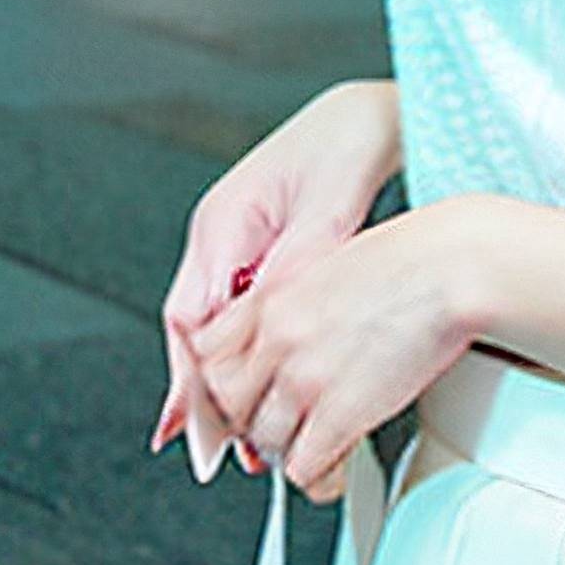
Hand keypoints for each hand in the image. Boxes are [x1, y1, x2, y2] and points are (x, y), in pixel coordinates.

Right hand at [150, 79, 401, 481]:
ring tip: (241, 439)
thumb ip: (299, 264)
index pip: (190, 317)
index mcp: (224, 221)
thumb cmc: (351, 138)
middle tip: (219, 453)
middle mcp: (221, 233)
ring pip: (216, 328)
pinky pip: (241, 312)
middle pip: (194, 332)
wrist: (374, 110)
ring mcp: (239, 241)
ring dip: (226, 382)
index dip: (193, 380)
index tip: (202, 428)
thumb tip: (276, 320)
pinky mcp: (263, 249)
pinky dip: (248, 354)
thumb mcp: (328, 206)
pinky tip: (265, 386)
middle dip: (204, 395)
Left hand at [182, 198, 477, 504]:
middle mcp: (278, 339)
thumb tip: (295, 325)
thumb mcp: (331, 260)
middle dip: (249, 416)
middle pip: (226, 403)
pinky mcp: (340, 414)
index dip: (222, 374)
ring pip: (262, 442)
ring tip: (314, 442)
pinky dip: (318, 476)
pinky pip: (301, 469)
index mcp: (273, 296)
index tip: (242, 384)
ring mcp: (305, 378)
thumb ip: (299, 295)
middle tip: (278, 417)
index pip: (206, 352)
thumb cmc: (412, 254)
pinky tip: (335, 467)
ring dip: (287, 448)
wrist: (453, 265)